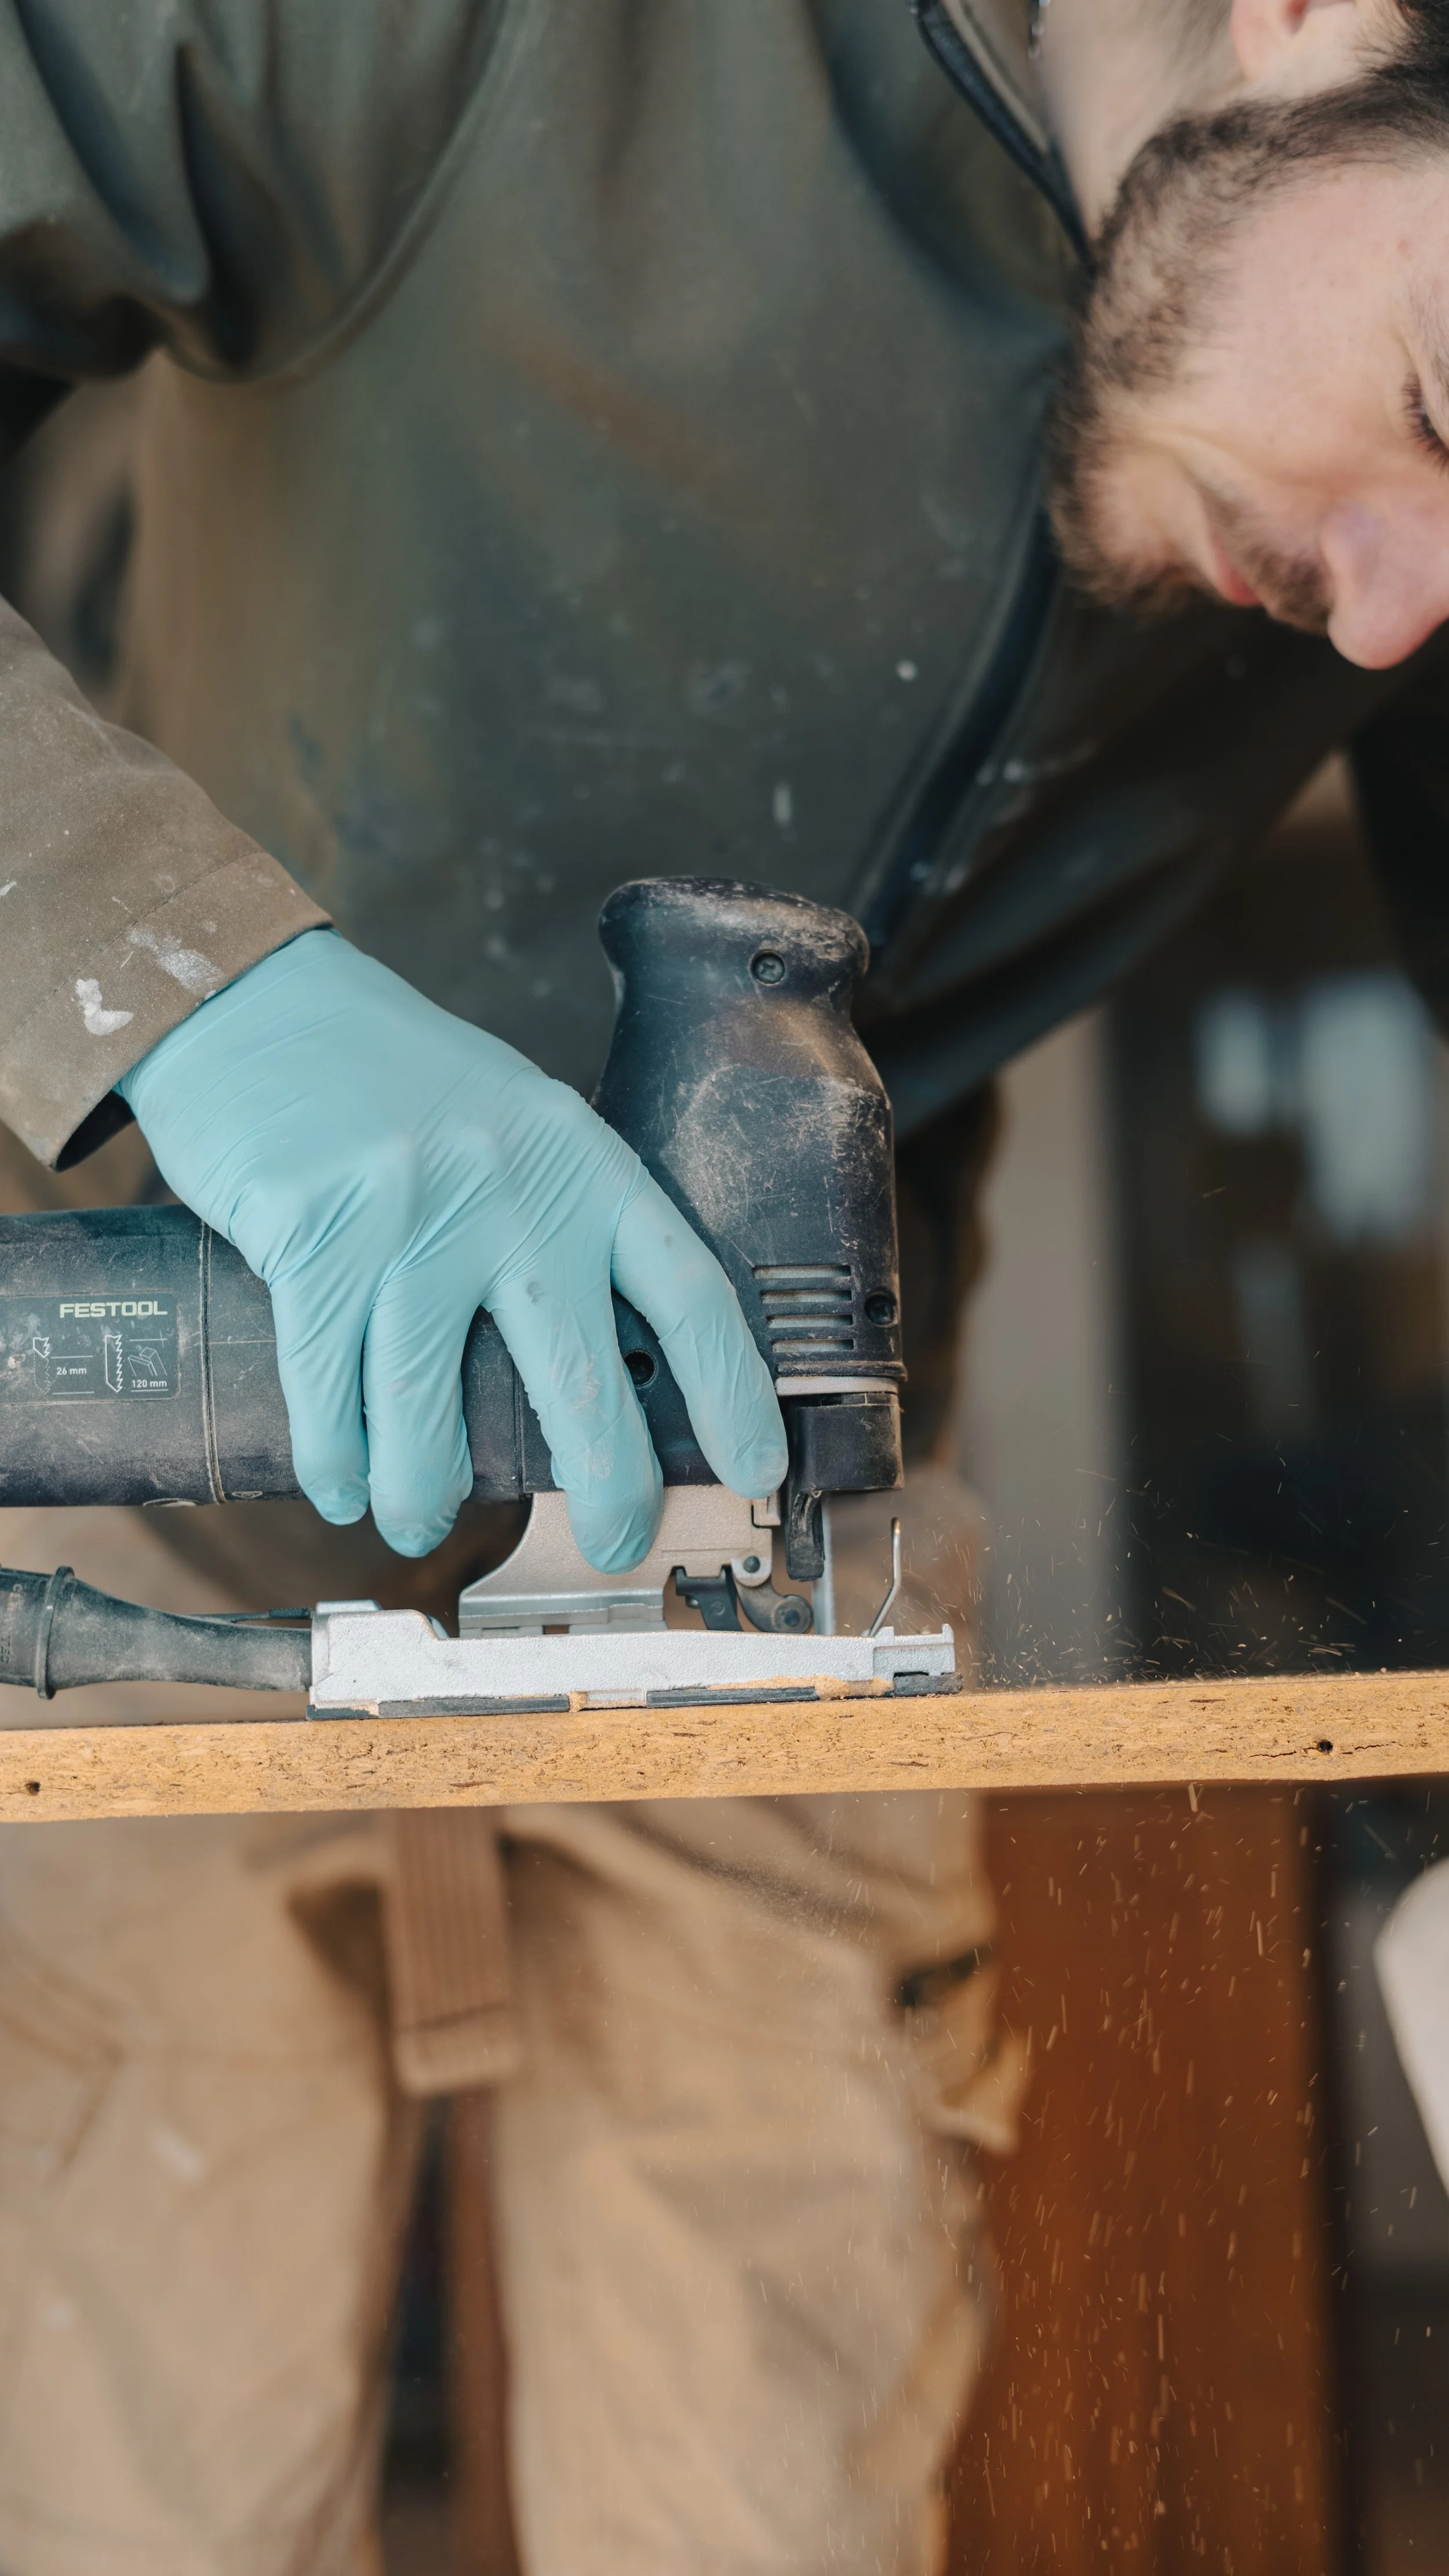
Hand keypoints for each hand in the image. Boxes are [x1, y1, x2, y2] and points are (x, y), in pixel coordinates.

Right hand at [118, 930, 786, 1563]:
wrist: (256, 1007)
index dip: (733, 1390)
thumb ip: (556, 1219)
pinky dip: (336, 1453)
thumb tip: (590, 1364)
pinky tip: (344, 1486)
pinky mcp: (315, 1234)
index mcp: (580, 1163)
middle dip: (607, 1486)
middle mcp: (512, 1191)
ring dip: (426, 1490)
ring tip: (419, 1525)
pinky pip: (330, 1378)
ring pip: (428, 1401)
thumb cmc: (392, 1079)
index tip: (757, 1466)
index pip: (686, 1291)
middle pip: (579, 1376)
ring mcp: (411, 1214)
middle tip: (614, 1543)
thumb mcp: (515, 1125)